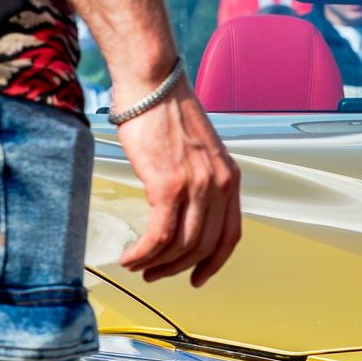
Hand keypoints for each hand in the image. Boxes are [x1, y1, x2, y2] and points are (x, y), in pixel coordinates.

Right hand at [115, 81, 240, 285]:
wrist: (151, 83)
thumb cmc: (164, 111)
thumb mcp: (196, 150)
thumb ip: (198, 179)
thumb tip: (182, 207)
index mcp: (229, 178)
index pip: (231, 235)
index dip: (215, 262)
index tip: (199, 277)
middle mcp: (219, 185)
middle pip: (205, 246)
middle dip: (179, 268)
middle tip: (155, 275)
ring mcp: (196, 186)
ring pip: (181, 245)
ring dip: (157, 263)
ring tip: (138, 267)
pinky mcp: (168, 185)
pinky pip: (160, 234)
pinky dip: (144, 252)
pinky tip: (130, 256)